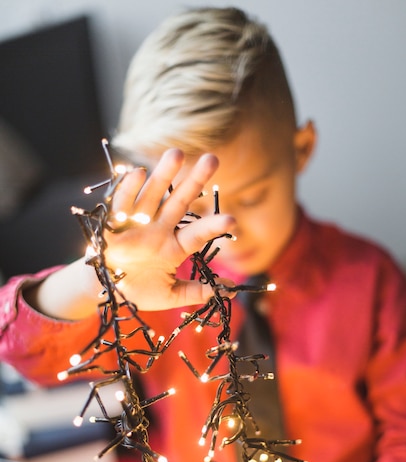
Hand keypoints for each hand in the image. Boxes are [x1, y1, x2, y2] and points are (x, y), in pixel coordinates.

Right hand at [26, 149, 235, 319]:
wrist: (106, 290)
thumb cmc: (139, 290)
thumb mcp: (169, 296)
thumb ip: (194, 293)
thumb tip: (227, 291)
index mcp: (173, 248)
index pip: (197, 234)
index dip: (212, 226)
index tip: (232, 220)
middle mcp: (158, 230)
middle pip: (179, 202)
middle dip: (195, 180)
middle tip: (212, 158)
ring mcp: (136, 224)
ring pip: (152, 196)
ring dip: (163, 175)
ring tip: (176, 153)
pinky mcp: (113, 224)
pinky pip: (121, 204)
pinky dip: (128, 189)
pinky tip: (138, 172)